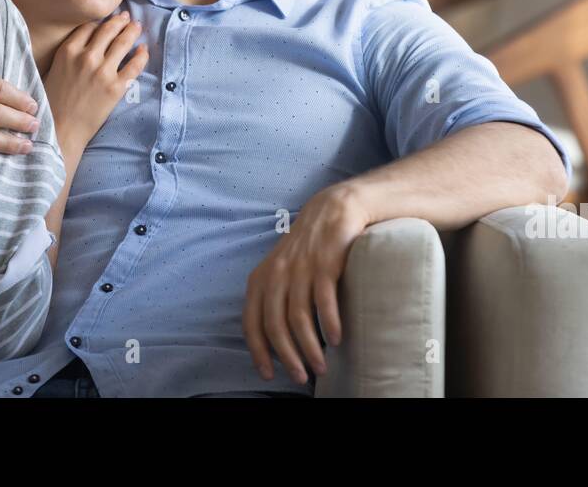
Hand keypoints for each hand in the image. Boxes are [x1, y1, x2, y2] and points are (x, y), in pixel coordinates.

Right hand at [43, 11, 147, 150]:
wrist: (61, 129)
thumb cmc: (53, 102)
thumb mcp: (54, 70)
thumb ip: (68, 54)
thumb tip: (83, 44)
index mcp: (68, 51)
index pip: (89, 27)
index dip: (100, 21)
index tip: (107, 19)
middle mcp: (86, 57)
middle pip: (108, 30)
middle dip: (120, 21)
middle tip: (127, 17)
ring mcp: (103, 71)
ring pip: (123, 43)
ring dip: (132, 31)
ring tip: (137, 27)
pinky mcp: (116, 87)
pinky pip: (135, 65)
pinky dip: (142, 55)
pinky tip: (143, 50)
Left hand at [242, 184, 372, 384]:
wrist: (334, 208)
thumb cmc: (308, 247)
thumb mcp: (281, 268)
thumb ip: (274, 297)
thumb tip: (276, 340)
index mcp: (261, 278)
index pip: (252, 322)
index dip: (258, 351)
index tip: (269, 374)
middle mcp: (277, 273)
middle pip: (275, 325)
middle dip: (287, 357)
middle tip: (300, 378)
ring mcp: (300, 267)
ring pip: (299, 317)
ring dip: (310, 347)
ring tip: (321, 367)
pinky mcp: (325, 262)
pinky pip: (324, 300)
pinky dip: (328, 323)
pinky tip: (336, 339)